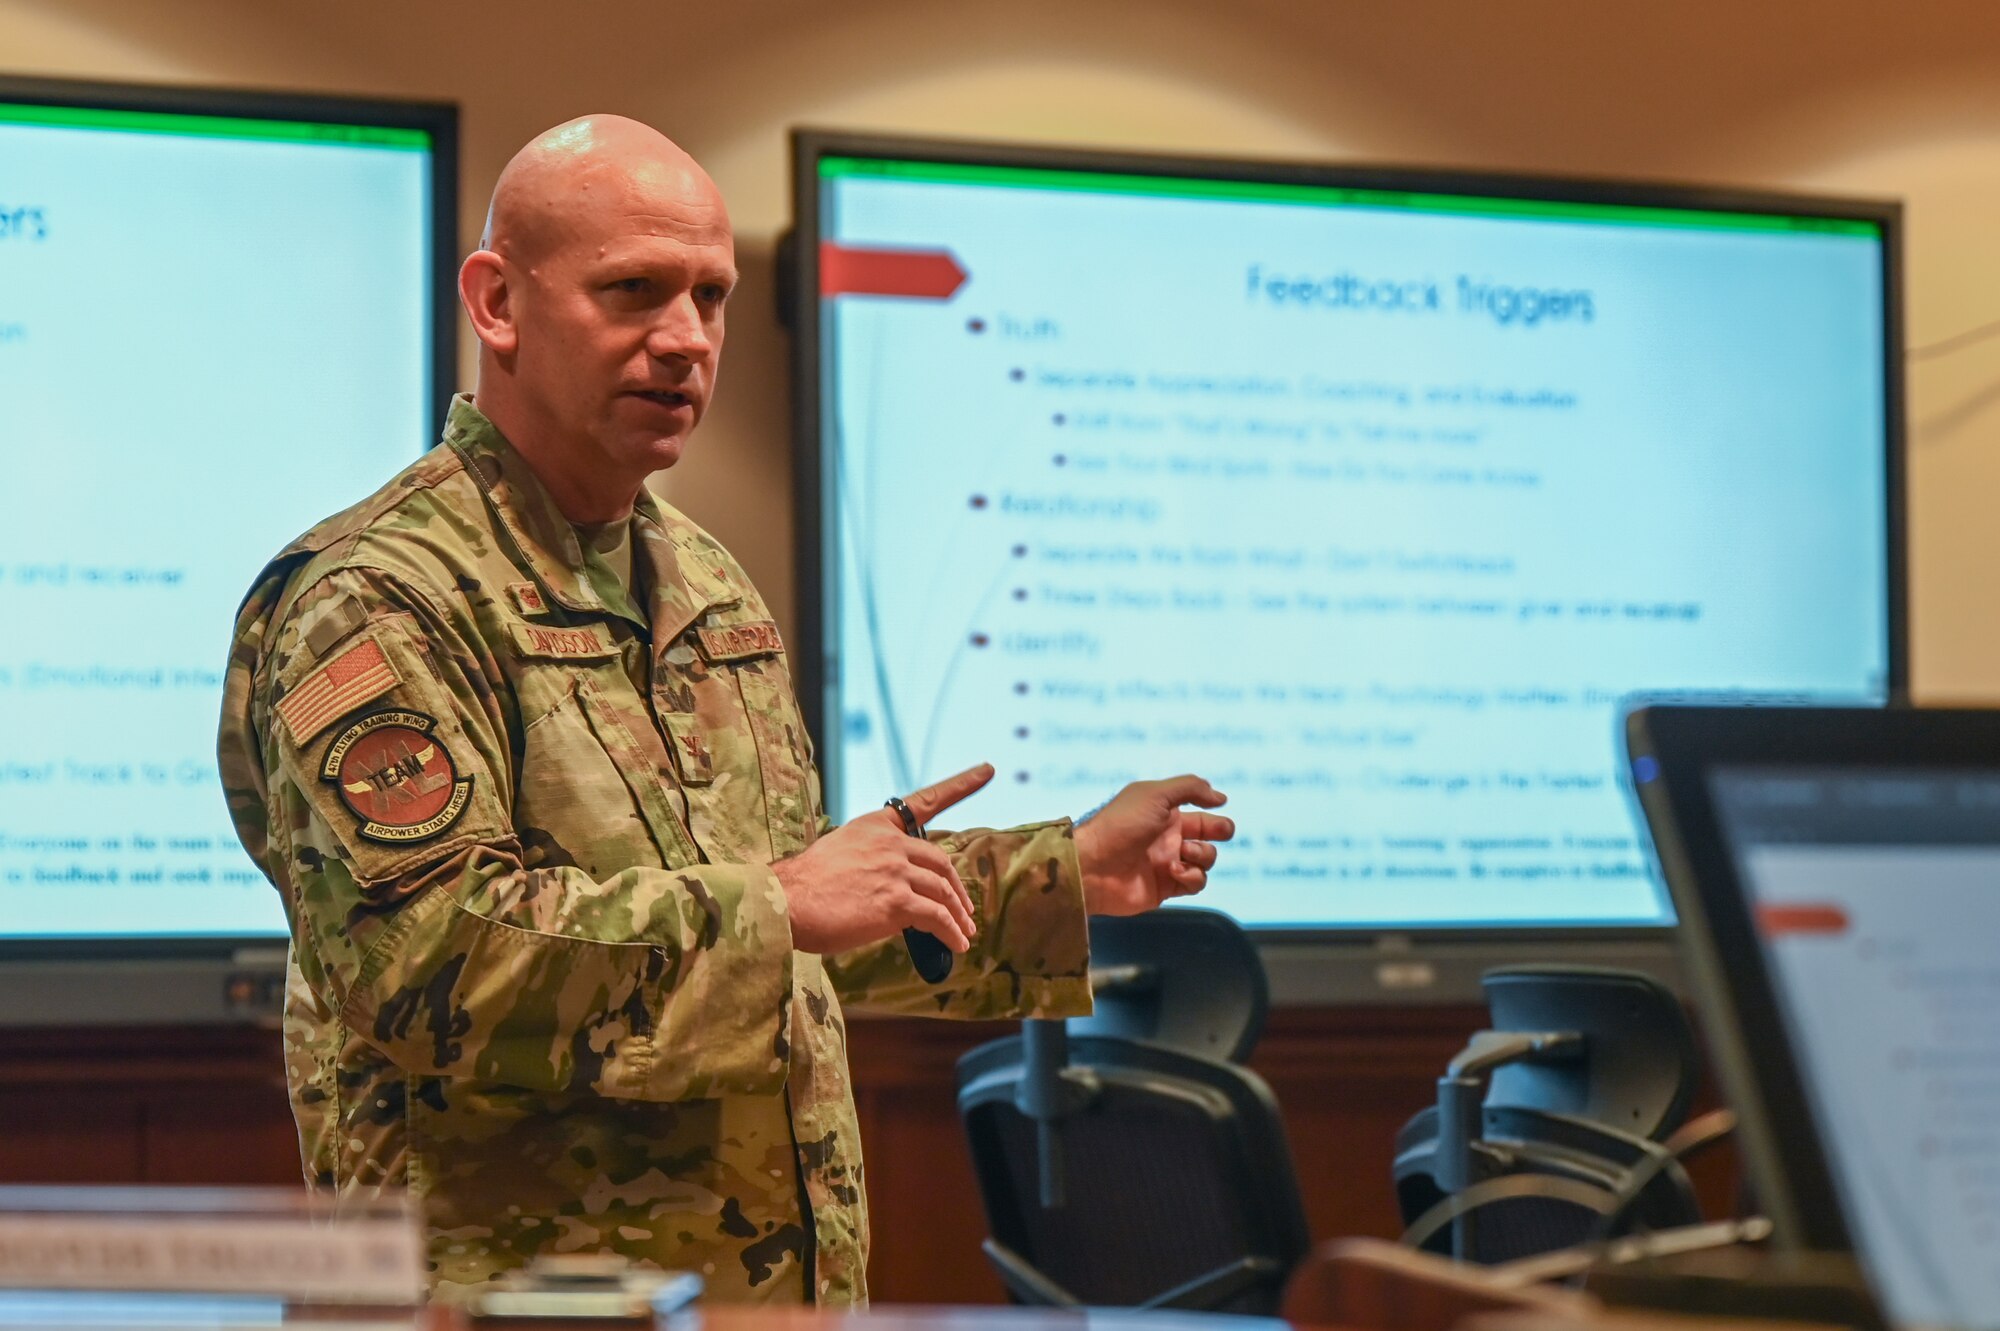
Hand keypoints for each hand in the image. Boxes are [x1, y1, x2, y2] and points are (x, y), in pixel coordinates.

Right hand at [774, 763, 993, 955]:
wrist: (785, 902)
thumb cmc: (805, 885)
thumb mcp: (840, 852)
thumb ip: (871, 860)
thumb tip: (891, 885)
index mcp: (875, 825)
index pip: (925, 801)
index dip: (962, 784)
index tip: (987, 770)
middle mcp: (890, 843)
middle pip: (940, 861)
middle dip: (956, 886)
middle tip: (965, 908)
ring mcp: (895, 871)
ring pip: (943, 891)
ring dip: (958, 914)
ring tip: (965, 932)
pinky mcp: (896, 902)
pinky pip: (936, 918)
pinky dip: (951, 933)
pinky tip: (957, 944)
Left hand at [1074, 775, 1233, 915]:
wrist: (1094, 866)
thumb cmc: (1121, 824)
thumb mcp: (1155, 794)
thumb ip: (1190, 788)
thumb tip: (1220, 797)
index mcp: (1164, 813)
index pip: (1199, 812)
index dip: (1214, 810)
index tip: (1220, 805)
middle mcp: (1169, 837)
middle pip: (1209, 835)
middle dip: (1221, 831)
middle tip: (1220, 832)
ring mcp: (1168, 863)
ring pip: (1206, 860)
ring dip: (1202, 854)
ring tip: (1184, 853)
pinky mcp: (1167, 887)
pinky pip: (1195, 883)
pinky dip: (1191, 876)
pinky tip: (1174, 872)